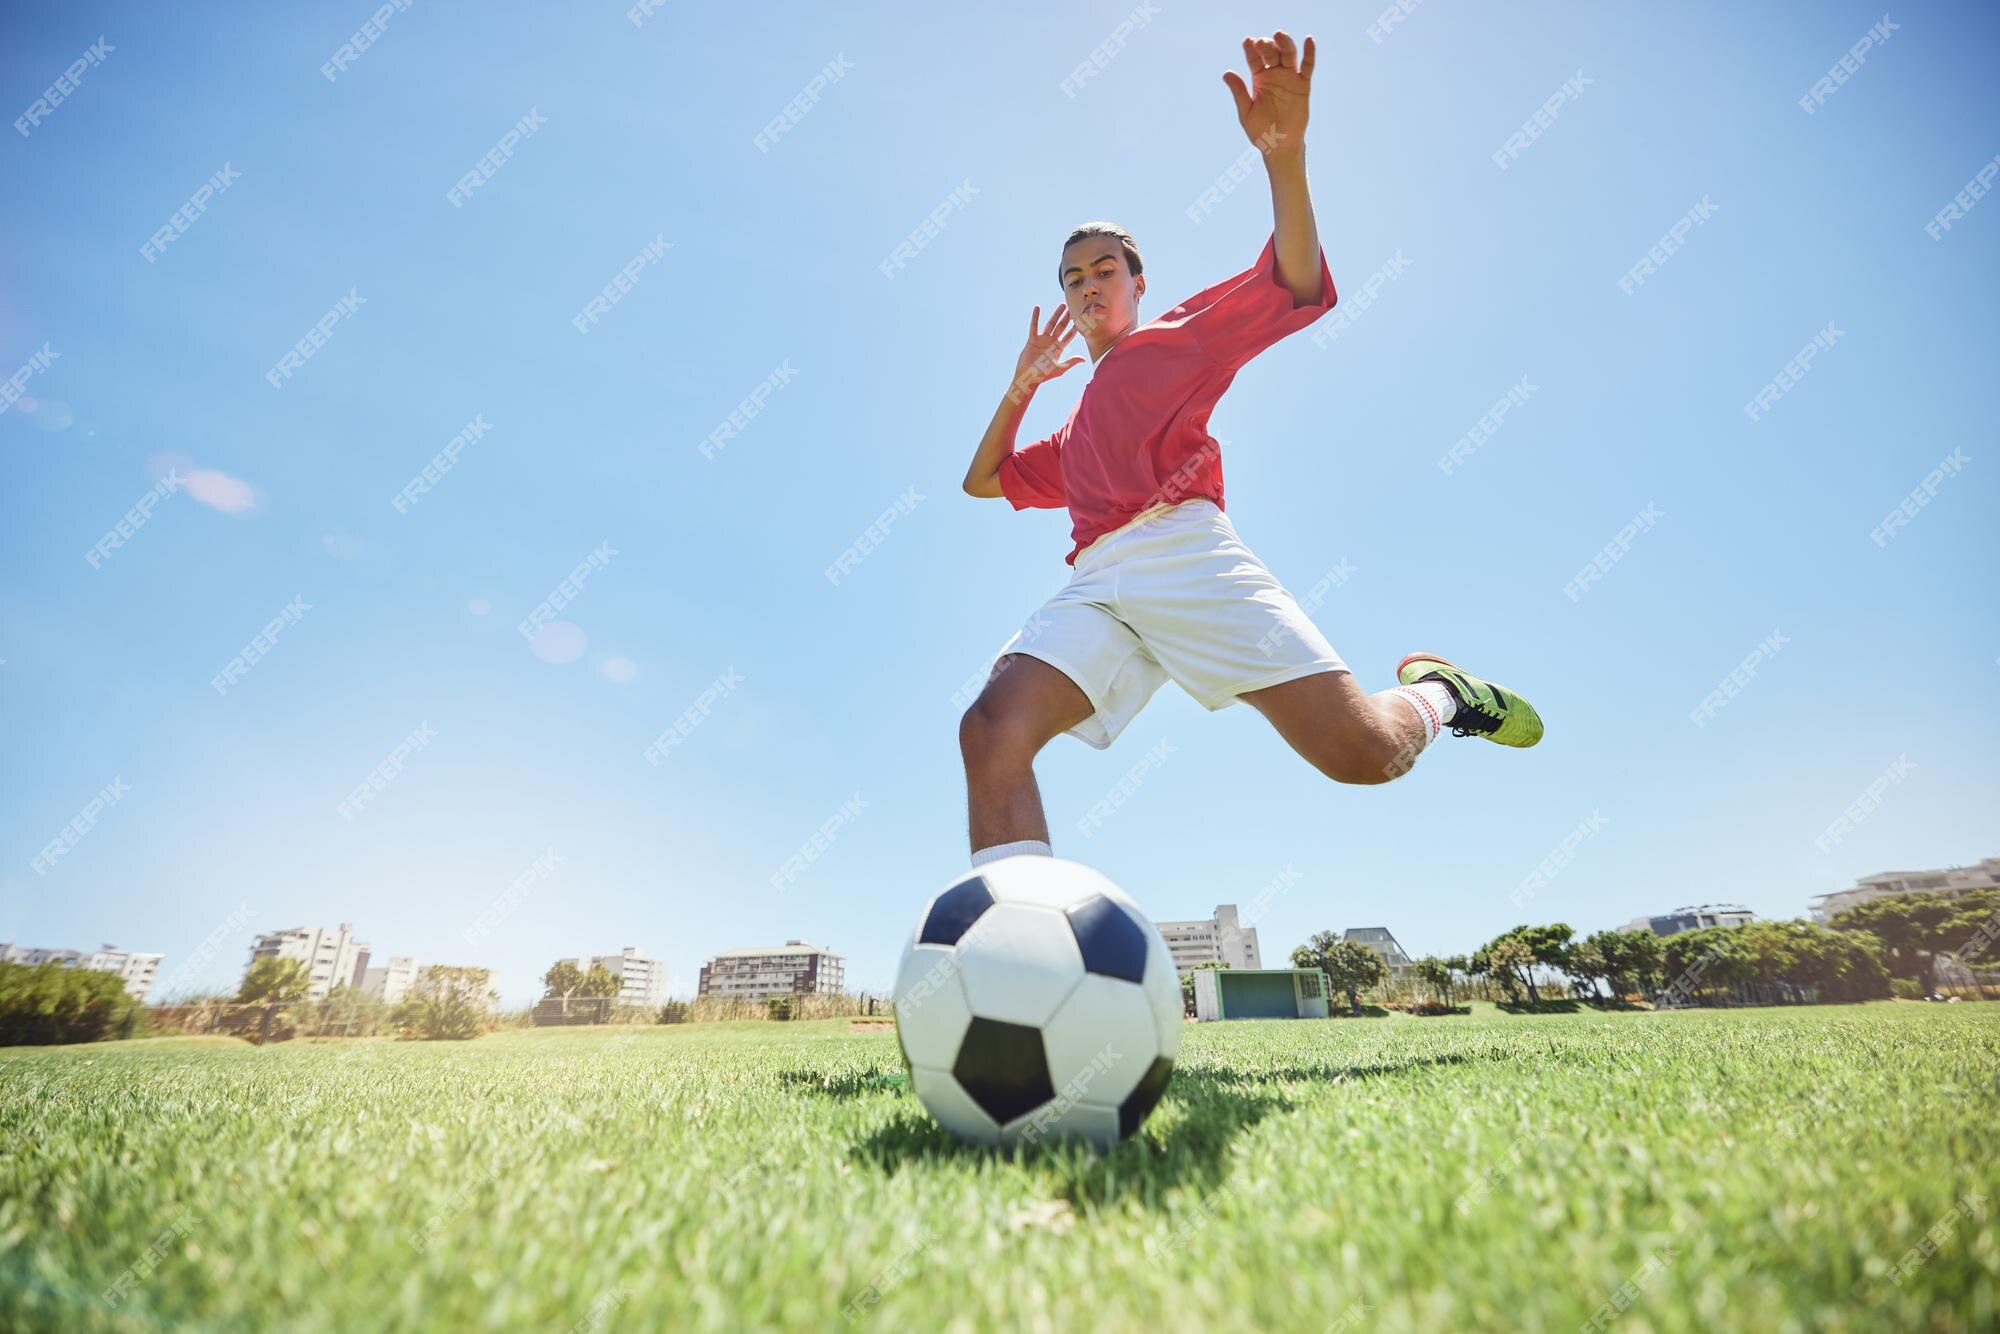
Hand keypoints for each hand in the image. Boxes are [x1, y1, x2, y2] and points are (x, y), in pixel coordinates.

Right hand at [1012, 305, 1082, 394]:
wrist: (1028, 377)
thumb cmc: (1043, 375)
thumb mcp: (1059, 368)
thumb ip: (1071, 362)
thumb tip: (1084, 359)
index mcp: (1059, 348)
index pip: (1069, 336)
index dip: (1075, 328)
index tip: (1081, 320)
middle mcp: (1051, 342)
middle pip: (1061, 327)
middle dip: (1067, 318)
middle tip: (1073, 307)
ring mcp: (1042, 340)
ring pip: (1050, 324)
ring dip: (1056, 315)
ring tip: (1062, 305)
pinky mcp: (1032, 339)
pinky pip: (1034, 326)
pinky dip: (1035, 317)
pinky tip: (1037, 308)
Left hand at [1222, 30, 1313, 156]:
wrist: (1279, 147)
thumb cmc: (1261, 132)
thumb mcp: (1246, 112)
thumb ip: (1239, 92)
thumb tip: (1226, 73)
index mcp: (1259, 79)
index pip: (1254, 60)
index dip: (1251, 50)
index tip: (1247, 41)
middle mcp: (1274, 75)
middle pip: (1271, 54)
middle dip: (1267, 46)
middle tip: (1262, 42)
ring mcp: (1289, 79)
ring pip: (1288, 56)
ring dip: (1285, 44)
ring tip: (1279, 35)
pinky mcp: (1303, 86)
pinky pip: (1307, 67)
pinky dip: (1309, 53)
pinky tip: (1308, 40)